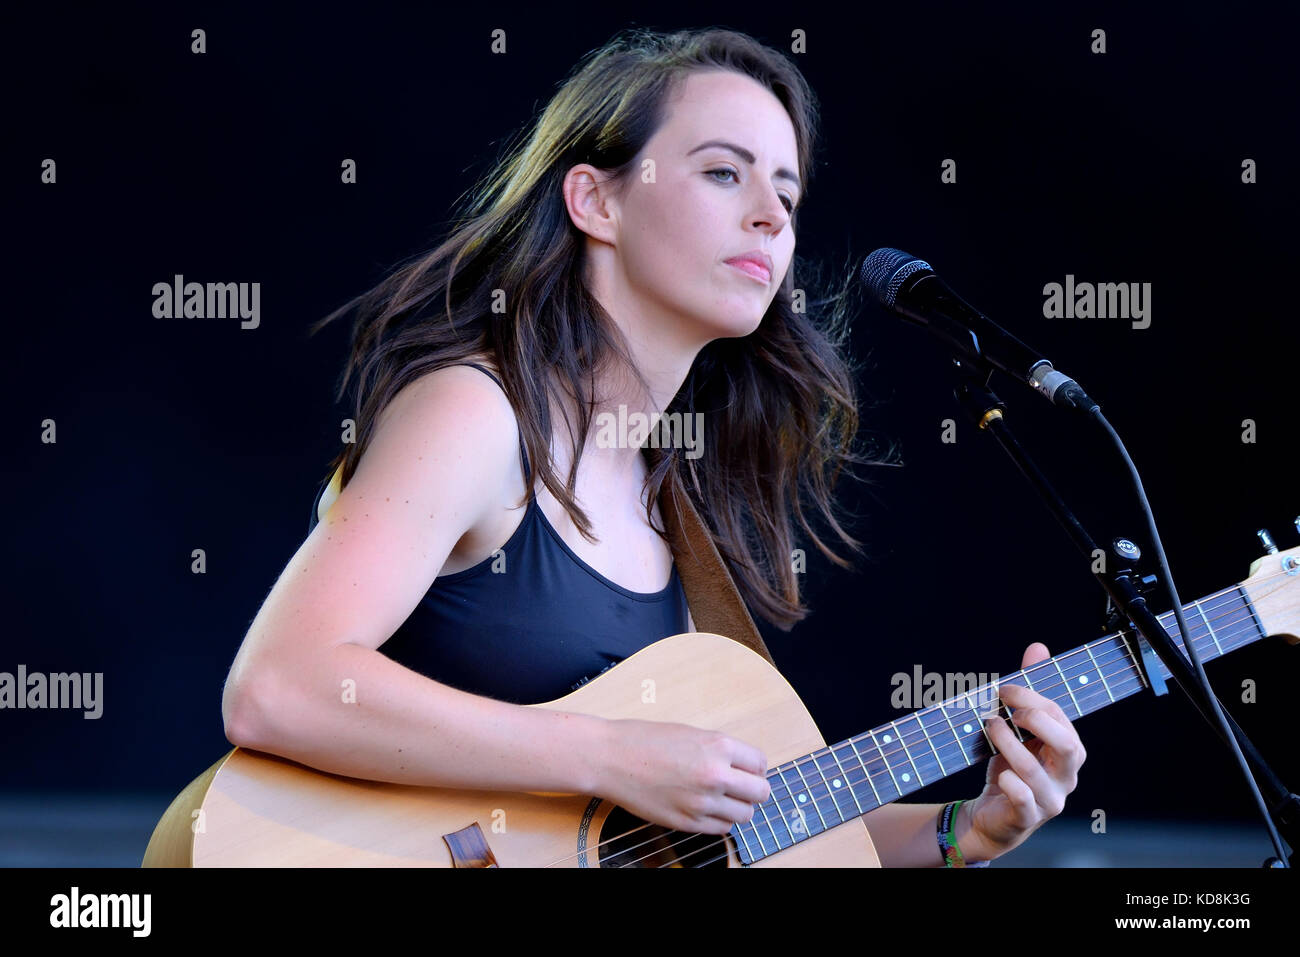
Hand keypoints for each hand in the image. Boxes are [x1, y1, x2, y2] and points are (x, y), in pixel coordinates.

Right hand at [593, 718, 771, 835]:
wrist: (610, 758)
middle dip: (753, 790)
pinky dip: (718, 821)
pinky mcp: (687, 823)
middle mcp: (715, 775)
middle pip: (760, 793)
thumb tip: (742, 765)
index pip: (761, 764)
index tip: (748, 770)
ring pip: (744, 815)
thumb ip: (719, 750)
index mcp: (718, 746)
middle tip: (741, 787)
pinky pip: (721, 829)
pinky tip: (705, 808)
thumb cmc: (644, 740)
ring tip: (721, 799)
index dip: (755, 767)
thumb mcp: (691, 733)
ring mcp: (702, 802)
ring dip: (737, 808)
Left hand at [960, 642, 1086, 861]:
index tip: (1003, 688)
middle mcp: (1066, 775)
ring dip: (1007, 743)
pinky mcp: (1027, 816)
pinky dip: (1009, 783)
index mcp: (1068, 750)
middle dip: (1034, 719)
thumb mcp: (1020, 729)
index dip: (1031, 697)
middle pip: (1066, 744)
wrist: (994, 816)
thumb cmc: (1011, 768)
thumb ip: (1030, 692)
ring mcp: (1049, 799)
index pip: (1060, 717)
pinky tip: (998, 774)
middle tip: (1003, 709)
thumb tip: (1038, 648)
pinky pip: (1023, 798)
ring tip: (989, 728)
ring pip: (1034, 770)